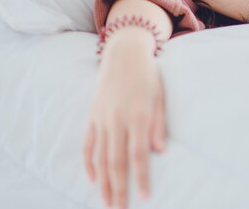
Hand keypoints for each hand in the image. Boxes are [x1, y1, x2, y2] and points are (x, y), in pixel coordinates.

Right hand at [83, 30, 167, 208]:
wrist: (123, 54)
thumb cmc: (148, 76)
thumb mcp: (160, 97)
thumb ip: (159, 124)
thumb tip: (159, 151)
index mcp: (138, 116)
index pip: (138, 155)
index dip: (141, 178)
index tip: (144, 197)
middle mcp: (117, 120)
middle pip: (116, 162)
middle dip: (118, 189)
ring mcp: (102, 119)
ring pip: (100, 158)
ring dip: (104, 183)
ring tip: (107, 202)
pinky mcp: (92, 116)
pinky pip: (88, 144)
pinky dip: (89, 163)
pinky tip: (93, 179)